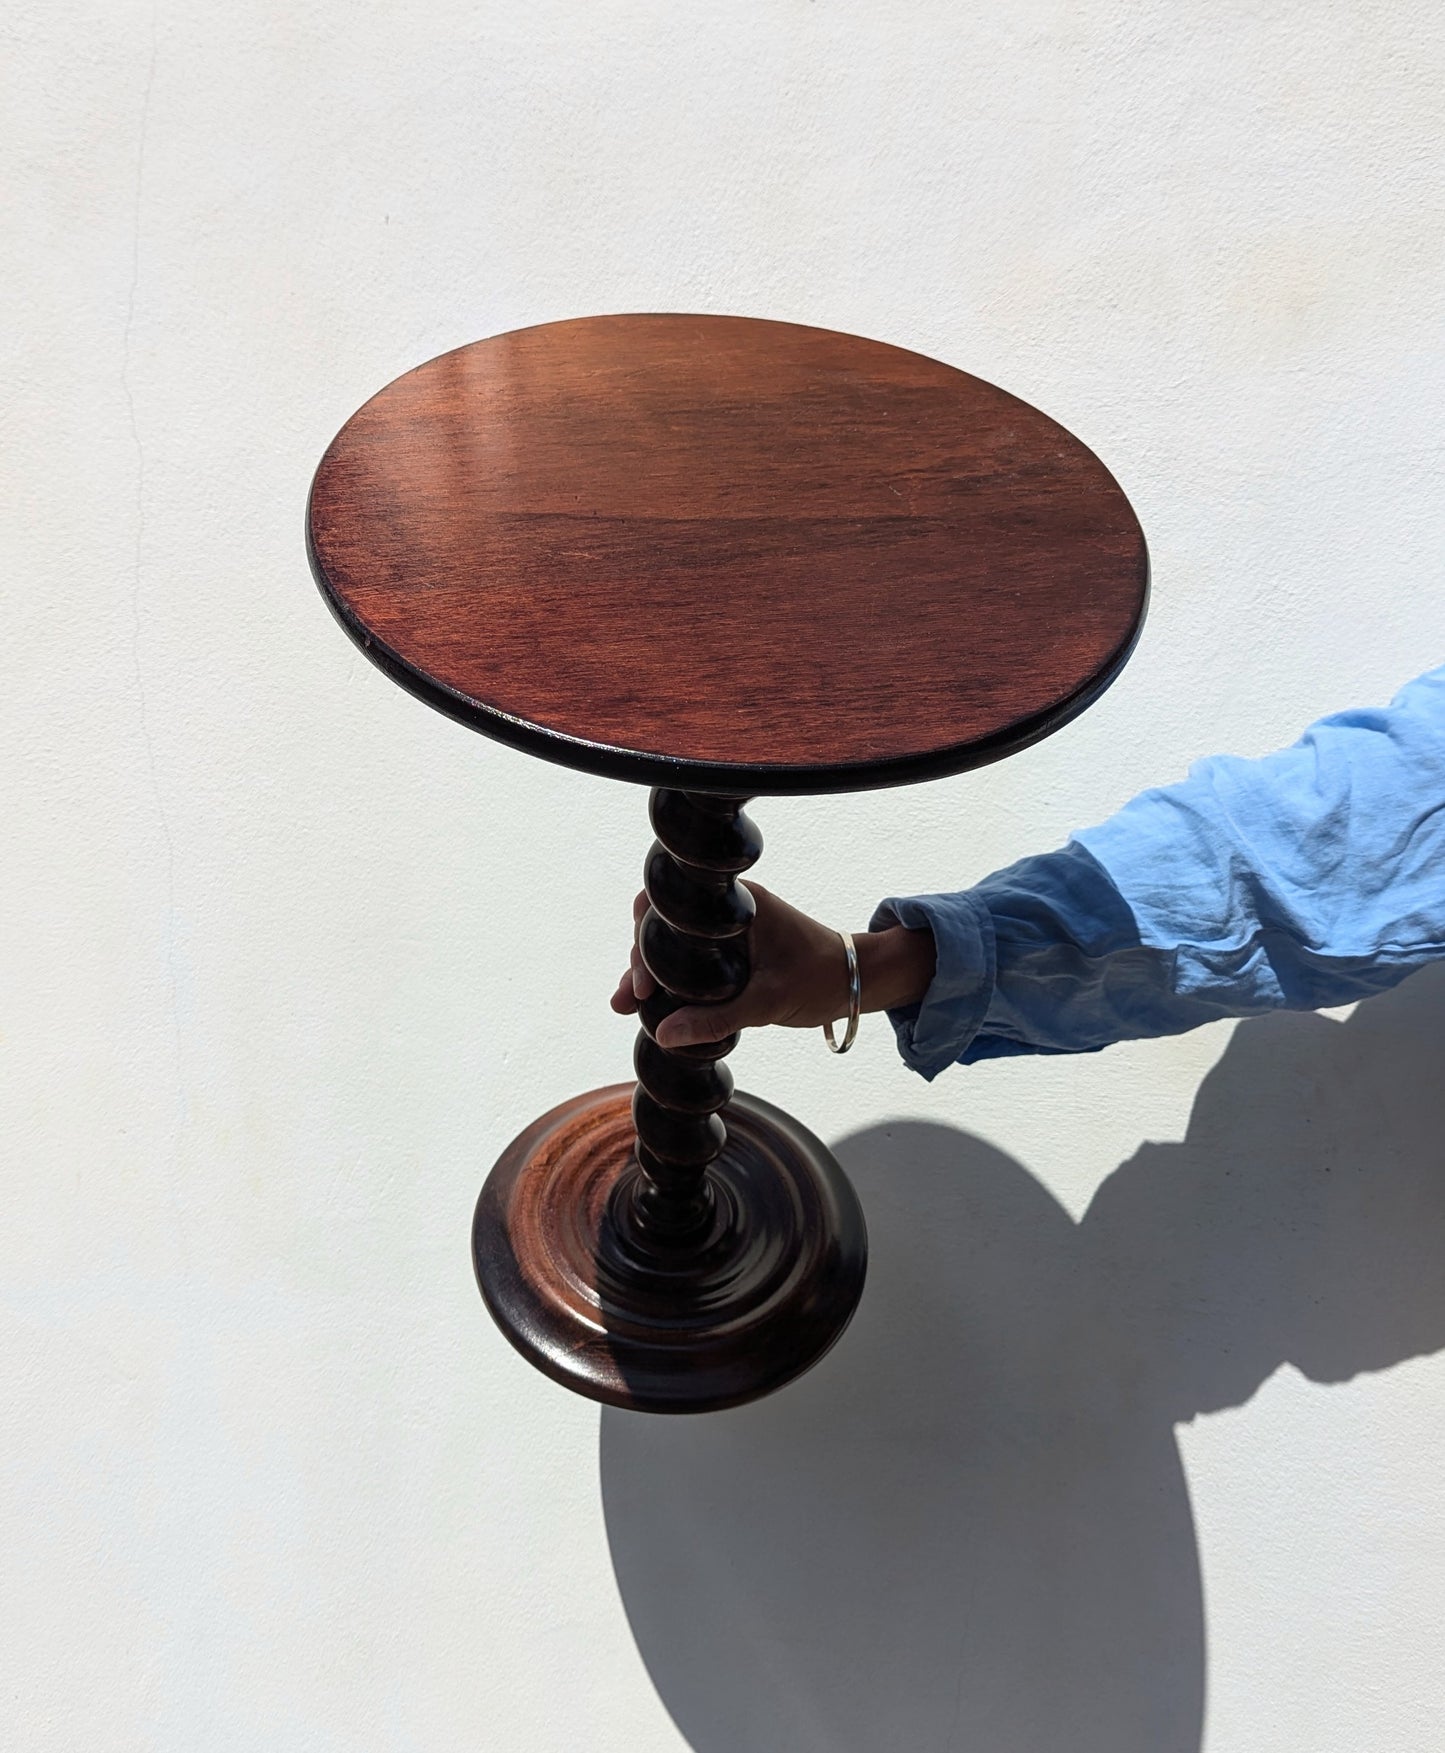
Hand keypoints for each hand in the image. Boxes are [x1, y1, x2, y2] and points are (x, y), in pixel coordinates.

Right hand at [609, 881, 935, 1049]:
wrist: (855, 983)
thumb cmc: (820, 979)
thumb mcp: (767, 1002)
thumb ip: (716, 1019)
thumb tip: (663, 1034)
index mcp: (738, 905)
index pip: (674, 904)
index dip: (647, 935)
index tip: (643, 976)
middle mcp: (728, 912)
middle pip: (667, 927)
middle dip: (641, 960)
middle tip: (629, 997)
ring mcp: (728, 934)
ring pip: (676, 947)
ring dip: (650, 972)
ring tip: (624, 1005)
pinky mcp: (731, 955)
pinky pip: (692, 963)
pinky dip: (671, 982)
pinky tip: (649, 1006)